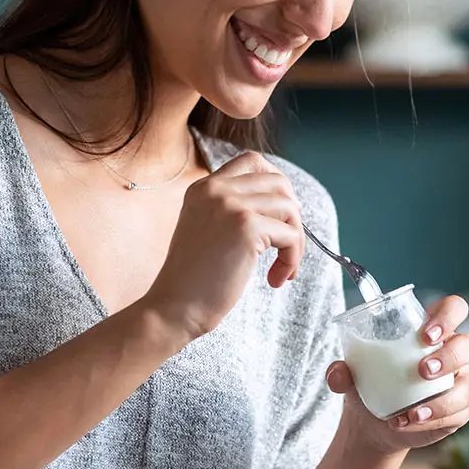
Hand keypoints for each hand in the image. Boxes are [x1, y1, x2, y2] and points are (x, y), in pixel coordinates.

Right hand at [140, 152, 303, 338]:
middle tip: (286, 246)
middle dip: (292, 215)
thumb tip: (287, 205)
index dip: (276, 183)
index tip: (279, 215)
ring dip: (295, 241)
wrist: (173, 308)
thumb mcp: (206, 230)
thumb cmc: (193, 280)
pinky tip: (276, 279)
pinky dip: (292, 259)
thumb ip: (233, 210)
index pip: (252, 160)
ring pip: (290, 208)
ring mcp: (231, 205)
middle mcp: (215, 189)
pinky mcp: (247, 227)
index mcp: (203, 187)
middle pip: (278, 182)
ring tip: (281, 270)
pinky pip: (292, 235)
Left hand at [326, 295, 468, 452]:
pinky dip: (434, 419)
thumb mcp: (353, 375)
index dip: (447, 316)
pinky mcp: (460, 409)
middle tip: (422, 370)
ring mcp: (460, 382)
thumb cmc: (370, 386)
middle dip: (448, 357)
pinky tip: (410, 421)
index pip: (453, 308)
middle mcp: (451, 353)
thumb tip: (337, 372)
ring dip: (442, 399)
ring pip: (468, 386)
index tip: (426, 334)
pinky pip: (459, 413)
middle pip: (468, 344)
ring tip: (412, 411)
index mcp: (430, 331)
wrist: (373, 424)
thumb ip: (341, 371)